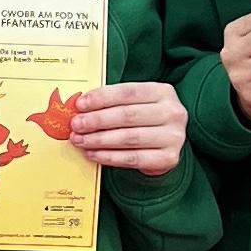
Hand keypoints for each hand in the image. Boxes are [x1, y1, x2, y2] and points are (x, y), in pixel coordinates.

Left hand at [65, 77, 188, 174]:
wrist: (167, 146)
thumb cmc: (145, 120)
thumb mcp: (137, 104)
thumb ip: (114, 102)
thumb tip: (81, 107)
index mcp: (163, 91)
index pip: (128, 92)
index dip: (102, 98)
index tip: (80, 104)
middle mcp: (173, 112)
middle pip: (127, 115)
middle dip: (97, 120)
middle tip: (76, 124)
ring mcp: (173, 136)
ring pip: (129, 138)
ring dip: (99, 140)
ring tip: (80, 140)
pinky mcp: (169, 158)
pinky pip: (133, 158)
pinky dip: (109, 156)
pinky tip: (93, 154)